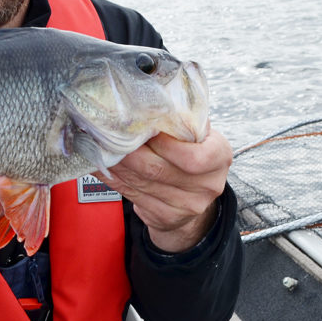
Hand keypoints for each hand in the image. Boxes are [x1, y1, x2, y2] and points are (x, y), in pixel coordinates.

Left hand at [100, 127, 232, 252]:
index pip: (194, 157)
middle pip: (159, 170)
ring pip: (142, 183)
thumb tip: (154, 103)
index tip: (143, 129)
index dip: (164, 145)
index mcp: (219, 158)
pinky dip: (115, 180)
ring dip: (118, 165)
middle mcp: (207, 185)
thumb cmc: (192, 155)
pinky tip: (104, 166)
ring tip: (102, 148)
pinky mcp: (166, 217)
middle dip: (130, 152)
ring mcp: (187, 206)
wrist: (193, 198)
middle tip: (110, 136)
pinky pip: (134, 195)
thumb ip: (184, 121)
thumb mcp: (198, 136)